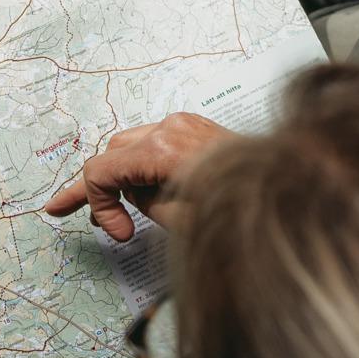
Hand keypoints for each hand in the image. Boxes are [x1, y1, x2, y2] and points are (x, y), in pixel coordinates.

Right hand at [42, 112, 231, 240]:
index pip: (102, 170)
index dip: (98, 204)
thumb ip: (146, 203)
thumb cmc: (241, 207)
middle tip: (67, 208)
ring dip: (124, 176)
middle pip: (112, 153)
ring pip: (131, 145)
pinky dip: (145, 166)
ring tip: (124, 211)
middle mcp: (170, 127)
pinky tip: (149, 191)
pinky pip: (155, 143)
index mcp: (162, 149)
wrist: (291, 184)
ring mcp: (183, 123)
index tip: (119, 234)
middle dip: (100, 186)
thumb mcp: (182, 220)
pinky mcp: (195, 126)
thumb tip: (135, 193)